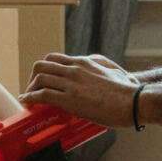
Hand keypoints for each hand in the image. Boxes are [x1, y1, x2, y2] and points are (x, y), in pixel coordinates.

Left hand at [21, 53, 139, 127]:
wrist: (134, 101)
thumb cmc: (128, 91)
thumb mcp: (114, 71)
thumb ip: (103, 68)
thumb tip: (101, 71)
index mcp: (84, 62)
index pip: (55, 58)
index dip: (44, 69)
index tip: (42, 79)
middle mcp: (75, 69)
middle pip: (42, 65)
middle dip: (33, 77)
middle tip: (33, 89)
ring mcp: (71, 83)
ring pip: (40, 78)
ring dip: (30, 88)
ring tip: (28, 98)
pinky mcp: (70, 99)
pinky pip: (42, 94)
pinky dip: (30, 98)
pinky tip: (27, 102)